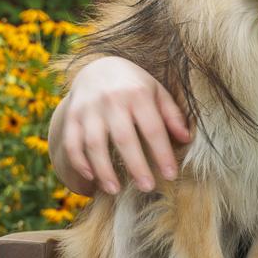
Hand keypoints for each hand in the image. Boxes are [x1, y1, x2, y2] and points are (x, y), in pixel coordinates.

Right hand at [54, 57, 191, 194]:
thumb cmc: (135, 86)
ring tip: (115, 190)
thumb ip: (171, 115)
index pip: (153, 128)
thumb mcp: (157, 92)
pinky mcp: (72, 117)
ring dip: (104, 170)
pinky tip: (91, 177)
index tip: (171, 175)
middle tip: (147, 188)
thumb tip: (186, 138)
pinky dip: (79, 162)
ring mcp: (89, 109)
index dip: (162, 153)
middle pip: (124, 138)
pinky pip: (72, 142)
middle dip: (136, 166)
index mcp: (138, 94)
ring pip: (94, 143)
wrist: (97, 68)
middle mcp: (112, 100)